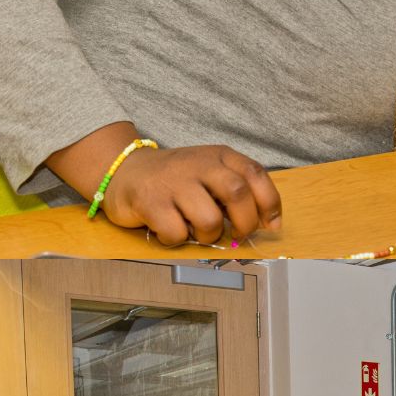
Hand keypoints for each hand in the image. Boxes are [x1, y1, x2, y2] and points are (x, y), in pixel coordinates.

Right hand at [101, 145, 281, 246]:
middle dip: (244, 224)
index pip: (255, 174)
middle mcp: (198, 164)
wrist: (125, 170)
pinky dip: (177, 240)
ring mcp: (173, 182)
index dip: (269, 203)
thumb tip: (266, 222)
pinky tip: (170, 230)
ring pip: (210, 220)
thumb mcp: (209, 171)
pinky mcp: (151, 202)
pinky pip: (177, 233)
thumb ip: (236, 189)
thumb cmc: (174, 179)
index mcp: (218, 155)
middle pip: (238, 194)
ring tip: (197, 232)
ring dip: (209, 236)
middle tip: (236, 235)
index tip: (270, 224)